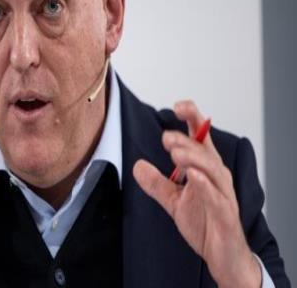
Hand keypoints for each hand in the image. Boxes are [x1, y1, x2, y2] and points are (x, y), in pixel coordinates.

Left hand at [133, 101, 260, 287]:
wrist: (223, 255)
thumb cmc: (205, 223)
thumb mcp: (173, 201)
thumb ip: (157, 182)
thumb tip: (137, 165)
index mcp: (206, 168)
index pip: (201, 137)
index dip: (193, 118)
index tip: (178, 106)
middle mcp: (217, 176)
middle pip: (204, 150)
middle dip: (185, 140)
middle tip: (165, 138)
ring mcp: (223, 194)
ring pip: (212, 168)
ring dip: (193, 157)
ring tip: (175, 151)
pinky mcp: (225, 213)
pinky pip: (216, 196)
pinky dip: (205, 184)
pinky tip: (193, 176)